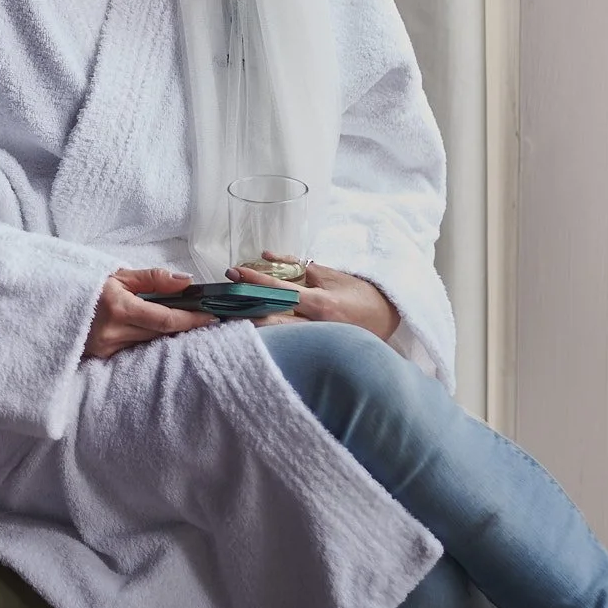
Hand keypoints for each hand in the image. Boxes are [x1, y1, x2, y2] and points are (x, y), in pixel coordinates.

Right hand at [84, 268, 214, 359]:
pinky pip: (134, 348)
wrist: (50, 304)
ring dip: (164, 332)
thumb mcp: (117, 275)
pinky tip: (150, 329)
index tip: (212, 316)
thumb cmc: (85, 285)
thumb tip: (186, 281)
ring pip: (149, 343)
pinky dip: (145, 338)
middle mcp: (114, 333)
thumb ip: (153, 278)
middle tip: (202, 315)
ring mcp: (107, 348)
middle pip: (161, 334)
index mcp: (119, 308)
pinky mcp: (102, 357)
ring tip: (177, 319)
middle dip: (182, 325)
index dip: (192, 320)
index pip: (166, 320)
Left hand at [228, 257, 400, 341]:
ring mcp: (316, 342)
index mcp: (320, 304)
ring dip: (252, 327)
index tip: (234, 273)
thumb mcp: (329, 274)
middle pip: (271, 320)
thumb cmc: (359, 292)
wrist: (388, 316)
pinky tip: (250, 333)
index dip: (255, 281)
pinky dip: (269, 338)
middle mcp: (316, 327)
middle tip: (219, 302)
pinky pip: (288, 344)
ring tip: (226, 317)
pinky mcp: (317, 352)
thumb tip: (267, 256)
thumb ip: (298, 266)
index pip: (280, 291)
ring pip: (277, 337)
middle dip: (244, 310)